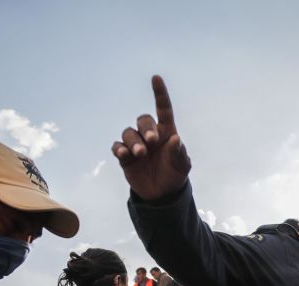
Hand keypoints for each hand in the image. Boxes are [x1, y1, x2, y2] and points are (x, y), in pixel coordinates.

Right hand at [112, 75, 191, 201]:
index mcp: (166, 133)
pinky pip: (117, 147)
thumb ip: (178, 153)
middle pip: (143, 120)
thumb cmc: (175, 175)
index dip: (160, 94)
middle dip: (146, 128)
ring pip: (128, 133)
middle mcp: (150, 135)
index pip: (163, 109)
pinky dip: (119, 149)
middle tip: (152, 141)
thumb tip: (175, 138)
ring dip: (133, 141)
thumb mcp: (182, 166)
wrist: (162, 194)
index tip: (156, 78)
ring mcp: (136, 145)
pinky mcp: (125, 157)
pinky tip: (125, 155)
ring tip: (140, 153)